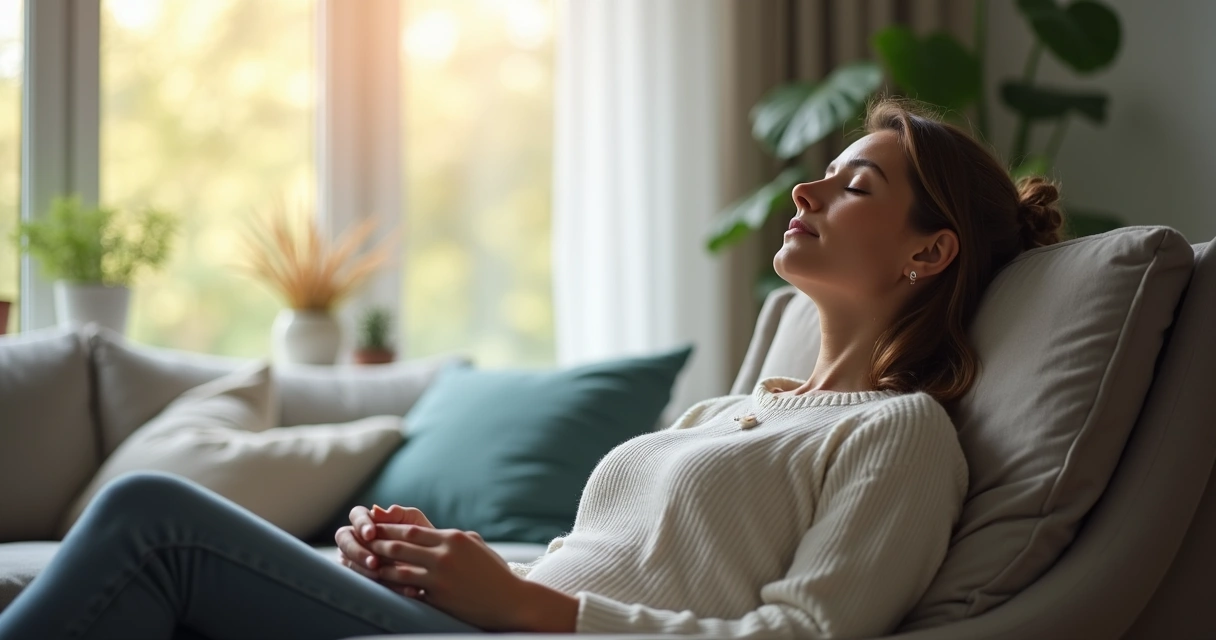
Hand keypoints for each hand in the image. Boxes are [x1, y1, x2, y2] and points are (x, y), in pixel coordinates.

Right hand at [335, 504, 433, 592]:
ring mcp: (355, 559)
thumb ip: (398, 514)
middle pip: (344, 540)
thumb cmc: (421, 535)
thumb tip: (377, 509)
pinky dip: (382, 586)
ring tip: (381, 575)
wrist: (432, 560)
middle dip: (357, 551)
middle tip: (373, 561)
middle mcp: (357, 538)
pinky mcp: (362, 578)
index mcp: (368, 521)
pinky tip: (399, 588)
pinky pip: (362, 582)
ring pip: (349, 563)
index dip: (361, 523)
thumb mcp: (414, 522)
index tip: (371, 534)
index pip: (356, 515)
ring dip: (364, 570)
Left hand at [367, 523, 574, 630]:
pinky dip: (392, 588)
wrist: (511, 601)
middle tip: (360, 542)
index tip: (374, 527)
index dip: (389, 528)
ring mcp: (440, 577)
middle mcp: (444, 555)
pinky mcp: (439, 597)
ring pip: (399, 568)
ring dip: (379, 566)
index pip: (412, 529)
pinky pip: (408, 591)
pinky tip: (380, 587)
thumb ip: (453, 538)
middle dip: (377, 543)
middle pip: (401, 545)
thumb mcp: (476, 546)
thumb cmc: (495, 573)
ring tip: (364, 564)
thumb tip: (432, 533)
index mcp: (452, 538)